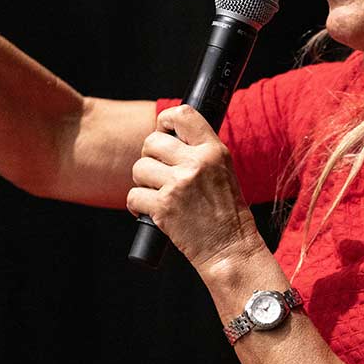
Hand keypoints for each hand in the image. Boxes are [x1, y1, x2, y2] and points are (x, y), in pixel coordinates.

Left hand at [128, 105, 264, 271]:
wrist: (230, 248)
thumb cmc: (226, 211)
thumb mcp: (223, 170)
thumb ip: (200, 151)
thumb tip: (167, 136)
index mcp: (214, 150)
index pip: (182, 115)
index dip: (165, 120)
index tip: (163, 132)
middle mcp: (196, 163)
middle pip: (151, 142)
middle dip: (150, 157)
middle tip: (160, 173)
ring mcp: (178, 185)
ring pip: (139, 168)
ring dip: (143, 182)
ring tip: (159, 194)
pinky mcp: (163, 208)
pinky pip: (133, 196)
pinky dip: (137, 206)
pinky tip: (152, 211)